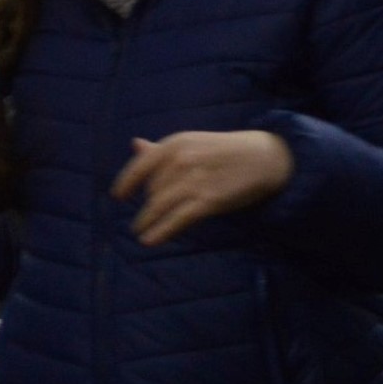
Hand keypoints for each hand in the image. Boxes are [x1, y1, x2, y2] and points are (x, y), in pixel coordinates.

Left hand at [111, 131, 293, 246]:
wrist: (264, 157)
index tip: (118, 196)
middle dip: (148, 205)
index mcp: (175, 144)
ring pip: (159, 206)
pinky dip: (160, 231)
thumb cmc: (223, 151)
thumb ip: (162, 149)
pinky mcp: (209, 201)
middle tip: (148, 214)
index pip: (140, 165)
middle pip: (152, 190)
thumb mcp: (191, 143)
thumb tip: (135, 145)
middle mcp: (181, 161)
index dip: (126, 183)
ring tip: (140, 232)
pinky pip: (177, 219)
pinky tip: (149, 240)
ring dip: (147, 221)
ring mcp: (194, 181)